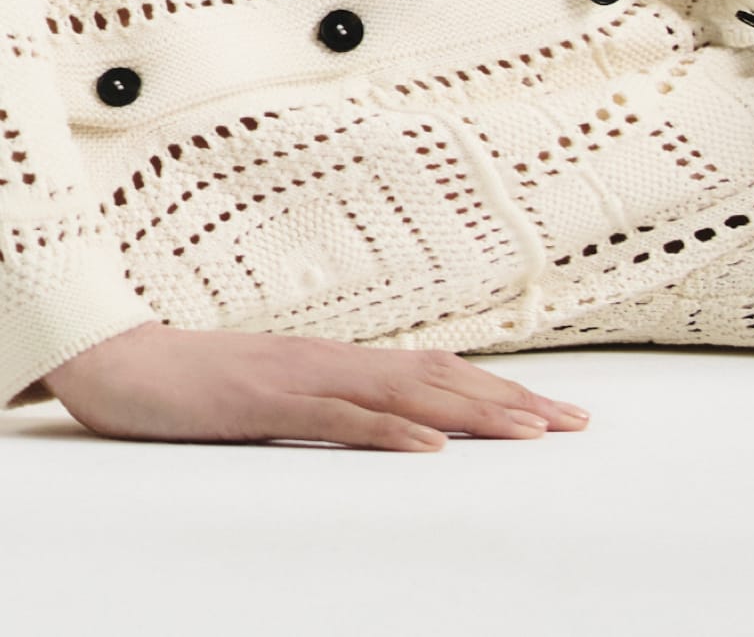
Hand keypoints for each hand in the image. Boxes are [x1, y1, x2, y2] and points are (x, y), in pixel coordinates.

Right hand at [43, 321, 589, 451]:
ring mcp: (308, 377)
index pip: (441, 376)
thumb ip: (338, 407)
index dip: (503, 394)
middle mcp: (341, 361)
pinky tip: (430, 450)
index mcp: (347, 362)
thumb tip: (395, 428)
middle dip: (513, 403)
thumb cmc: (203, 385)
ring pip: (408, 394)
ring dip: (474, 414)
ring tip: (531, 433)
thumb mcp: (283, 399)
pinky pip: (339, 418)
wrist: (122, 361)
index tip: (556, 415)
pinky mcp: (269, 401)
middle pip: (444, 380)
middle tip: (574, 425)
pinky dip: (389, 433)